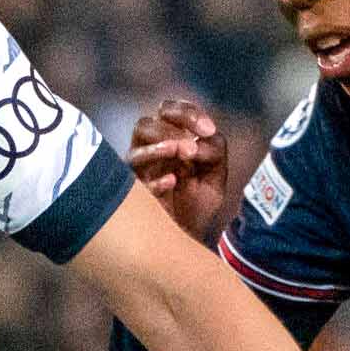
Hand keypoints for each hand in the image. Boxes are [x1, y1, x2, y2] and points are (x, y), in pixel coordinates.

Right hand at [125, 95, 232, 242]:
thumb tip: (201, 141)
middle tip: (193, 145)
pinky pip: (134, 186)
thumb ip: (215, 150)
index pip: (168, 111)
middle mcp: (147, 152)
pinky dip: (154, 181)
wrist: (190, 239)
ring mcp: (137, 175)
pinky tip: (172, 181)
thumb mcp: (216, 174)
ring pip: (134, 151)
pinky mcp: (133, 199)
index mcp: (168, 138)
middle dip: (170, 129)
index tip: (208, 130)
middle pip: (144, 124)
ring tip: (183, 153)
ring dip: (158, 148)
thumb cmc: (198, 202)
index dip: (187, 114)